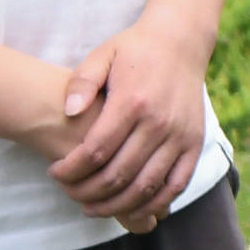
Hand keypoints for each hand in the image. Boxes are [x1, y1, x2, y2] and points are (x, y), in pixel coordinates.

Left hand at [42, 17, 212, 234]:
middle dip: (86, 191)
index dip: (71, 169)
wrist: (181, 42)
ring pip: (145, 188)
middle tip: (69, 192)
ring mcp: (180, 136)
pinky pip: (175, 186)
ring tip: (91, 207)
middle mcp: (158, 123)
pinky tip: (130, 207)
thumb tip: (69, 112)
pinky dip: (153, 204)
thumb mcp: (104, 54)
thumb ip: (82, 81)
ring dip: (115, 206)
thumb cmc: (135, 50)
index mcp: (132, 101)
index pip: (95, 151)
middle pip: (118, 175)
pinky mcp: (195, 144)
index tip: (55, 173)